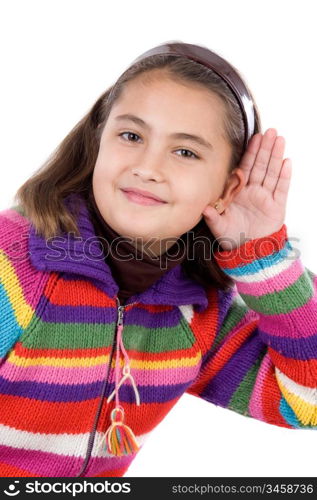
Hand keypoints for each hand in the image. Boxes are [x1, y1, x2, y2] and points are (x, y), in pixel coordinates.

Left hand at [202, 128, 291, 250]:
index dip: (251, 153)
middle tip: (270, 131)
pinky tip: (286, 162)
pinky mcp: (276, 206)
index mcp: (239, 192)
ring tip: (280, 139)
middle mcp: (253, 191)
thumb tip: (203, 208)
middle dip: (265, 148)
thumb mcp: (219, 226)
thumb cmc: (231, 237)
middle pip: (261, 165)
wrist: (248, 251)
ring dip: (276, 156)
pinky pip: (281, 189)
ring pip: (272, 172)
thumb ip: (212, 217)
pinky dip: (284, 176)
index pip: (246, 168)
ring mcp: (266, 197)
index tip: (254, 137)